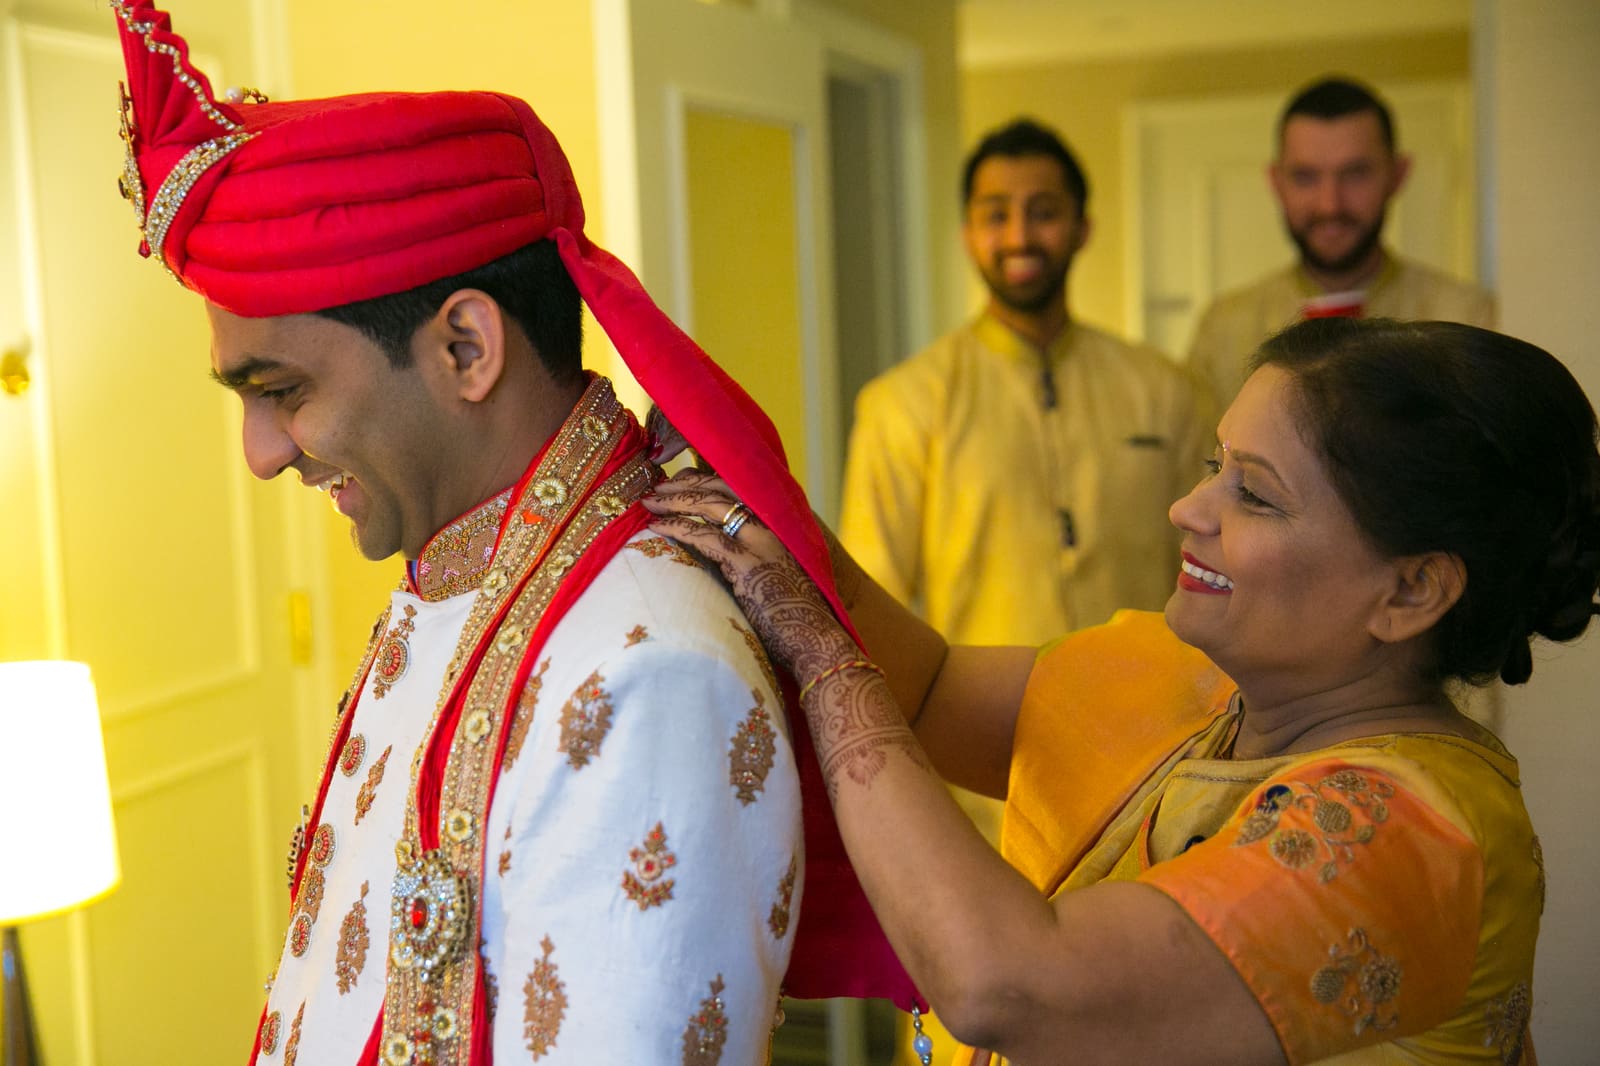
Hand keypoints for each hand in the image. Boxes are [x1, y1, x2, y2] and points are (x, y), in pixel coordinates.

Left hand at [642, 471, 858, 684]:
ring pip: (711, 506)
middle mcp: (772, 524)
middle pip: (722, 488)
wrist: (815, 639)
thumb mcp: (774, 572)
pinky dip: (678, 527)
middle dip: (686, 484)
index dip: (705, 479)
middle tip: (657, 488)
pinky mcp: (748, 563)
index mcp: (779, 522)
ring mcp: (761, 541)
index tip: (680, 482)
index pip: (738, 486)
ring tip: (650, 503)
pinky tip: (657, 527)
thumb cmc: (793, 615)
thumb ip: (749, 554)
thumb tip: (713, 548)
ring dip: (675, 501)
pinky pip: (705, 536)